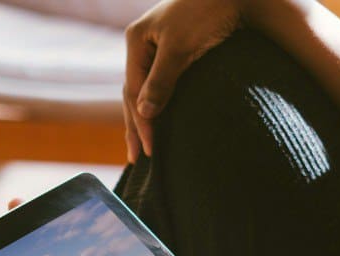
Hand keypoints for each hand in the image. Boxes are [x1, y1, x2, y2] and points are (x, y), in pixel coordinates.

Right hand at [123, 0, 246, 161]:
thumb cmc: (206, 14)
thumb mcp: (180, 48)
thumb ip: (161, 81)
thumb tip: (144, 113)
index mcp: (137, 40)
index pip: (133, 90)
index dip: (141, 122)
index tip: (150, 149)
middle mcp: (143, 44)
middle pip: (133, 92)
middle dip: (135, 126)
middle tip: (136, 159)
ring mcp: (156, 48)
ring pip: (145, 90)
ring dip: (143, 118)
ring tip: (142, 146)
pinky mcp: (174, 52)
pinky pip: (159, 85)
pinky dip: (157, 104)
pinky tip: (157, 119)